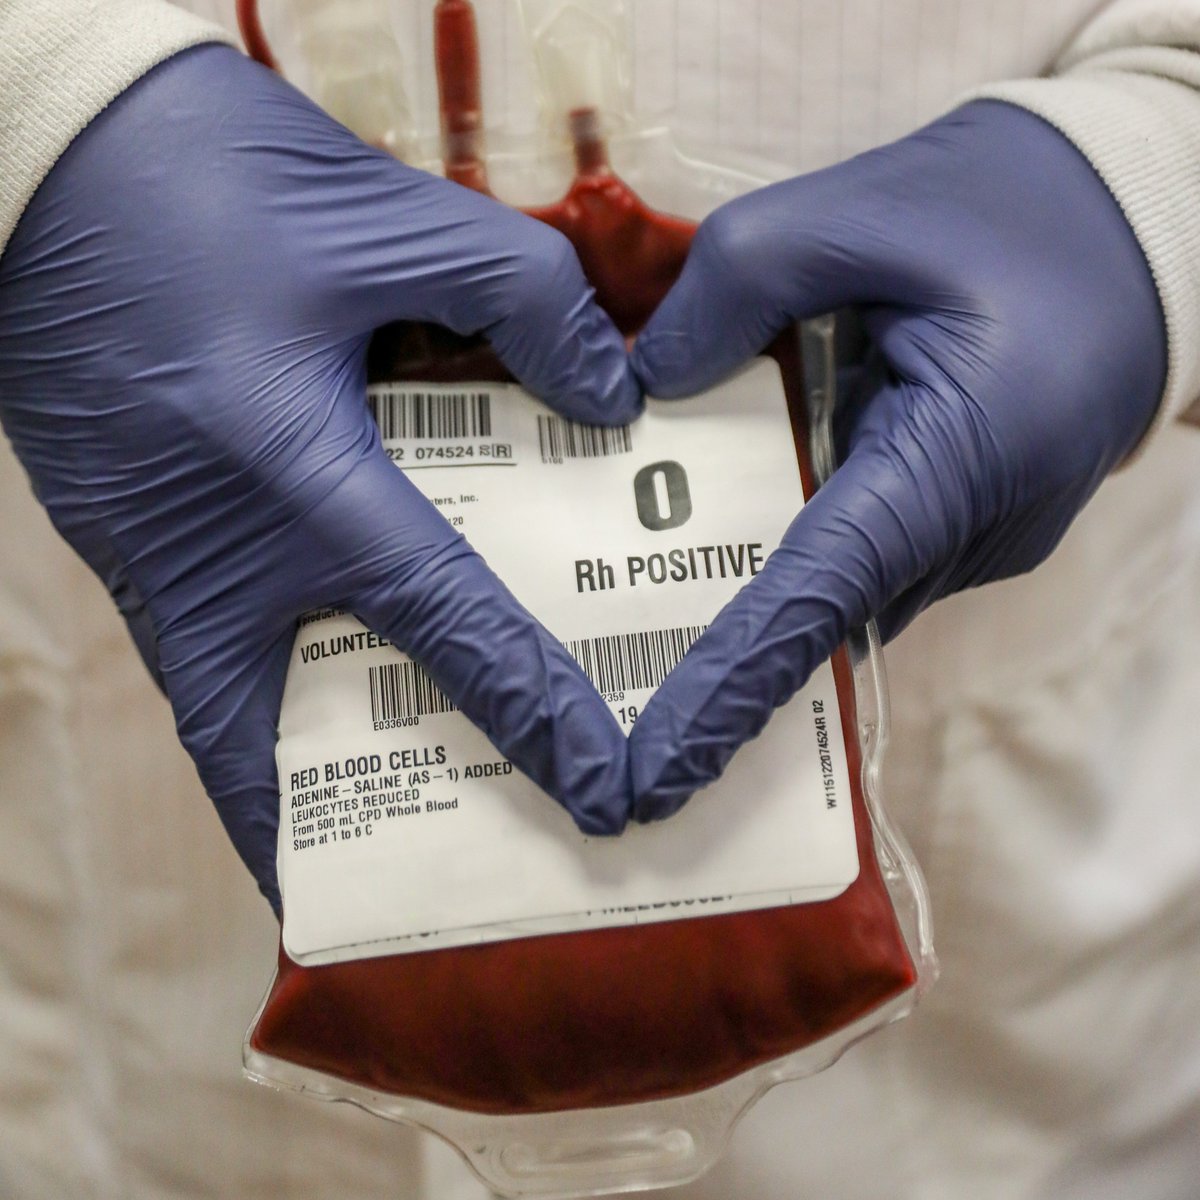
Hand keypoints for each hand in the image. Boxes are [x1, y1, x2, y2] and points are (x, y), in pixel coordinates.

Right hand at [0, 45, 640, 909]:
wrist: (25, 151)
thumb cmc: (198, 178)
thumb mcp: (382, 216)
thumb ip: (523, 298)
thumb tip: (608, 396)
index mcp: (291, 473)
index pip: (445, 625)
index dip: (533, 715)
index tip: (602, 796)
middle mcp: (211, 548)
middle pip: (290, 744)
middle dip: (381, 825)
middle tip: (469, 870)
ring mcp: (145, 557)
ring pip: (222, 724)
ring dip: (298, 793)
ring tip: (381, 835)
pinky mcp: (118, 537)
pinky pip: (194, 662)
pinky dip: (250, 712)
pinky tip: (310, 703)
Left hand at [629, 100, 1164, 818]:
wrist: (1139, 218)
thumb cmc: (1013, 205)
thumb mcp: (856, 209)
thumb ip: (735, 287)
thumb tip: (645, 387)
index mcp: (967, 450)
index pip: (824, 594)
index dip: (735, 684)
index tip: (661, 768)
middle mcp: (984, 524)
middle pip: (826, 609)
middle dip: (723, 658)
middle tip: (616, 702)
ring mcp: (989, 534)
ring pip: (849, 590)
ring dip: (761, 596)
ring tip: (647, 604)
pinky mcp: (978, 521)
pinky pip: (876, 559)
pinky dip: (806, 550)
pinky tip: (737, 518)